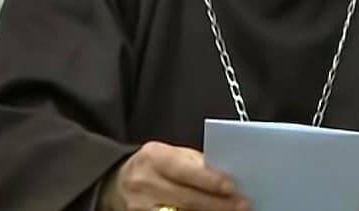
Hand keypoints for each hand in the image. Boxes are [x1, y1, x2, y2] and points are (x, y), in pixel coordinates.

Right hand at [101, 141, 250, 210]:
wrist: (115, 183)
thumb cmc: (151, 166)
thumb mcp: (168, 154)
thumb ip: (193, 163)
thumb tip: (225, 176)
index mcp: (154, 157)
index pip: (186, 170)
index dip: (211, 180)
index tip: (233, 187)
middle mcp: (144, 182)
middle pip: (187, 198)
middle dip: (219, 204)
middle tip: (243, 206)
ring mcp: (141, 207)